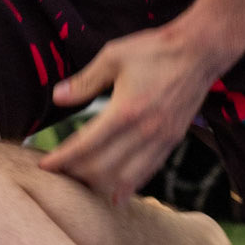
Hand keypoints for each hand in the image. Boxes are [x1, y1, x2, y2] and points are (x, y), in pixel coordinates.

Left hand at [40, 21, 224, 203]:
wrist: (199, 52)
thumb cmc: (153, 50)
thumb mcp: (113, 56)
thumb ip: (85, 81)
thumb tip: (57, 97)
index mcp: (125, 110)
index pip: (85, 145)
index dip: (63, 159)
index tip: (45, 166)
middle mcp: (143, 131)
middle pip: (102, 168)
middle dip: (77, 174)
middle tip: (59, 174)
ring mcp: (161, 139)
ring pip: (125, 178)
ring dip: (101, 185)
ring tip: (82, 184)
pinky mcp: (173, 141)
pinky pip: (148, 172)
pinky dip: (129, 186)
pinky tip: (116, 194)